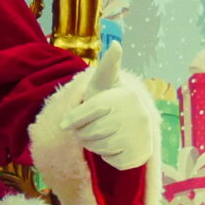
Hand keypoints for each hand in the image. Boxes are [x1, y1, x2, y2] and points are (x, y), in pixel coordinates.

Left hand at [61, 49, 153, 170]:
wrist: (133, 123)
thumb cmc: (109, 100)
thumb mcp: (105, 83)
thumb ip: (108, 65)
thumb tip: (116, 44)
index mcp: (125, 95)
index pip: (92, 109)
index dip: (74, 119)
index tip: (63, 125)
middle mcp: (137, 114)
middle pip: (92, 131)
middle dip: (83, 133)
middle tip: (86, 129)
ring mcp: (141, 135)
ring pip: (100, 146)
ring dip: (93, 144)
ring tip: (100, 135)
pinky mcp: (140, 154)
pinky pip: (112, 160)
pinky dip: (107, 156)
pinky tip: (112, 145)